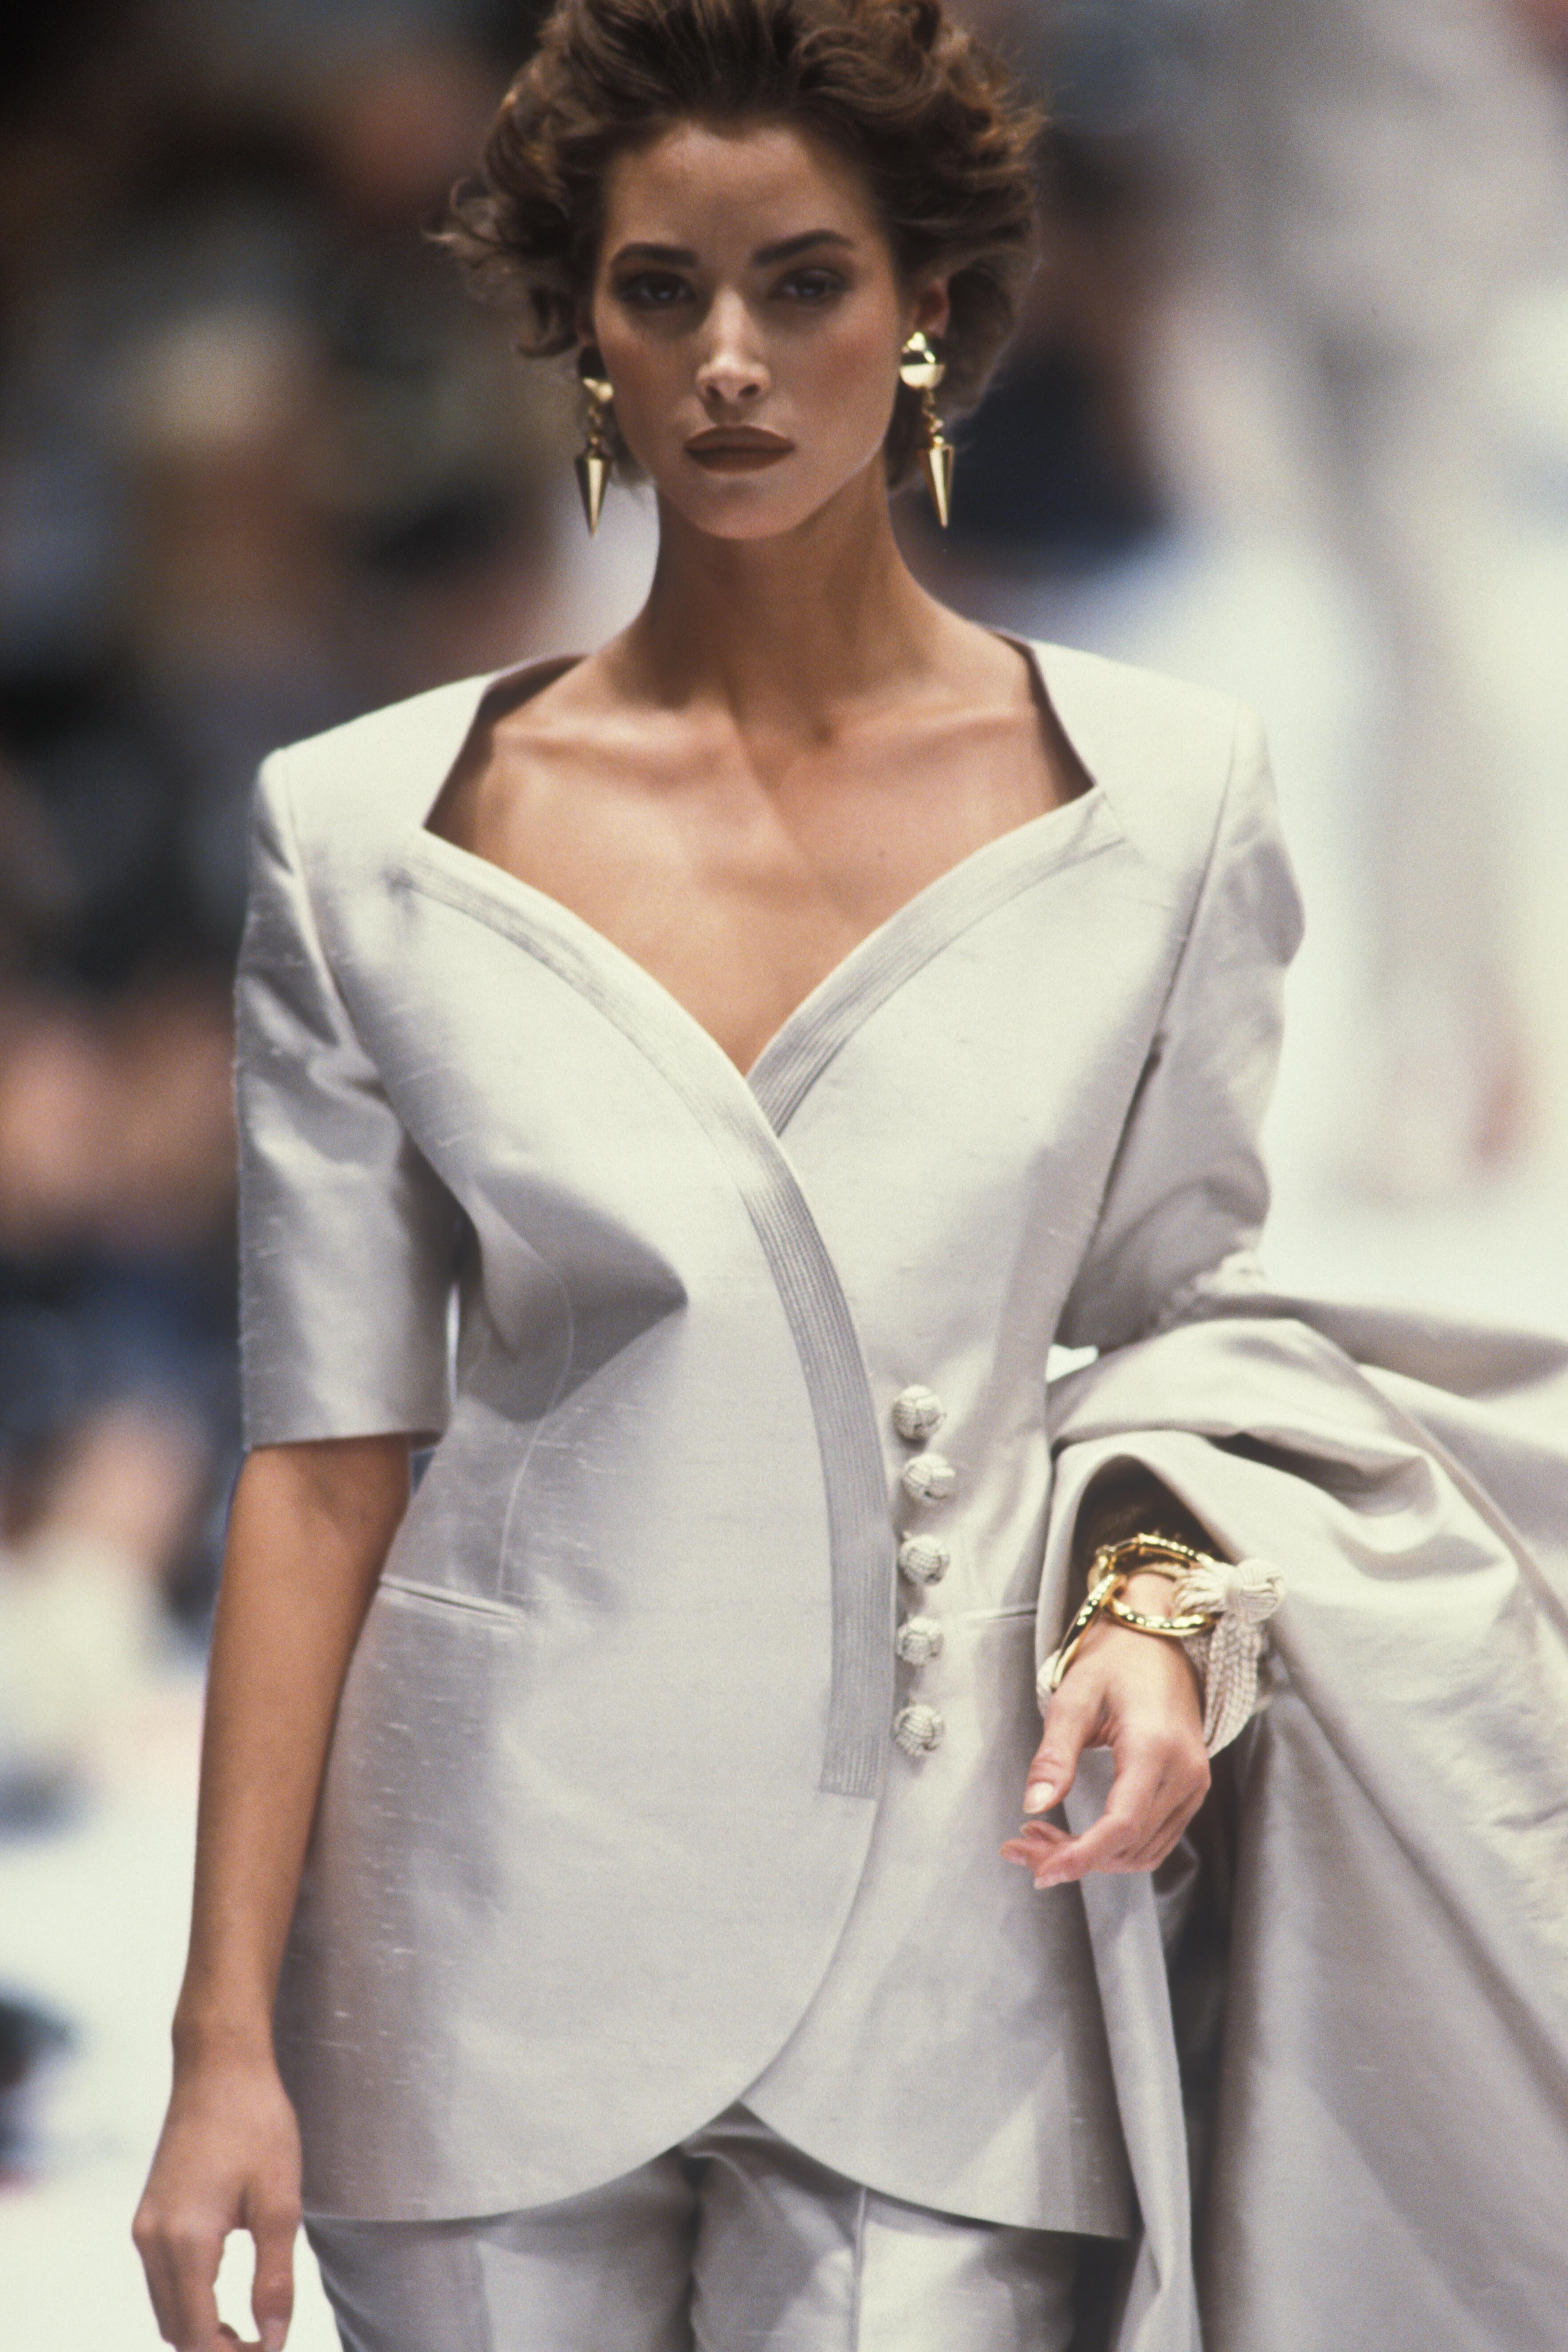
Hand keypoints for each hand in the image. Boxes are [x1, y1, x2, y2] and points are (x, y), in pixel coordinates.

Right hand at [133, 2049, 301, 2351]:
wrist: (219, 2065)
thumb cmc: (258, 2123)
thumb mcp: (280, 2201)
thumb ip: (275, 2278)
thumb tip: (275, 2340)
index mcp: (185, 2240)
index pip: (197, 2337)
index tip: (271, 2350)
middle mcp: (152, 2240)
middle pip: (176, 2332)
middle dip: (216, 2350)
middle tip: (265, 2344)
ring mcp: (144, 2228)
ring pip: (166, 2309)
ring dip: (201, 2331)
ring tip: (250, 2330)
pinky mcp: (147, 2215)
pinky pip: (161, 2281)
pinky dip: (189, 2301)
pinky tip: (226, 2296)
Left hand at [1001, 1574, 1209, 1886]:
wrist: (1157, 1643)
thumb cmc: (1113, 1664)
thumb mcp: (1073, 1699)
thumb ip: (1054, 1755)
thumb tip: (1033, 1805)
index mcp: (1156, 1748)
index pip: (1122, 1825)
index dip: (1080, 1857)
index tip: (1041, 1874)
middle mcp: (1185, 1774)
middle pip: (1128, 1844)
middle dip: (1072, 1858)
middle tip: (1019, 1848)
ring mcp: (1194, 1785)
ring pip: (1142, 1851)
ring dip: (1091, 1858)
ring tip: (1038, 1839)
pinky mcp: (1190, 1790)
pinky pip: (1154, 1839)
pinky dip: (1114, 1848)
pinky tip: (1076, 1835)